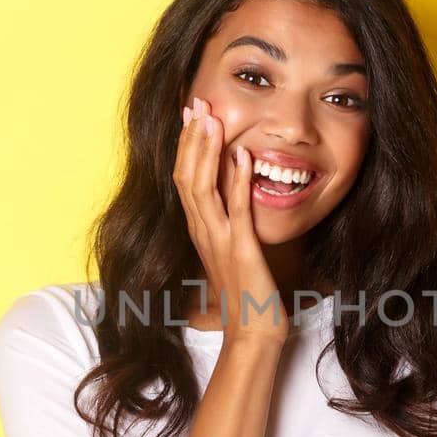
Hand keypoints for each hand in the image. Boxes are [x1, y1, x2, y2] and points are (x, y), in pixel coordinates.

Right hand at [172, 95, 288, 345]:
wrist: (251, 334)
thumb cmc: (246, 296)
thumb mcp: (232, 252)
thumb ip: (229, 224)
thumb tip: (234, 197)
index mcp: (200, 231)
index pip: (184, 179)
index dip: (187, 145)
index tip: (191, 114)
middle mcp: (203, 232)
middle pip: (186, 176)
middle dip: (191, 138)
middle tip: (196, 103)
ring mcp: (219, 241)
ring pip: (202, 188)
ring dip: (207, 151)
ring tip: (212, 118)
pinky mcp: (241, 251)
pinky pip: (236, 211)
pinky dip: (237, 180)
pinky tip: (243, 155)